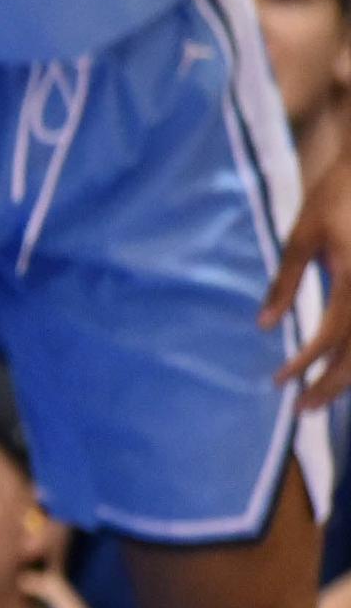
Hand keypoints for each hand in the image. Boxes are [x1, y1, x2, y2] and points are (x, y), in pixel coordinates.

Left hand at [267, 149, 350, 407]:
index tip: (280, 380)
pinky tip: (343, 368)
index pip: (332, 335)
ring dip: (350, 377)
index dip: (306, 362)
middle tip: (304, 410)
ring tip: (322, 398)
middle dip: (333, 384)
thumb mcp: (301, 237)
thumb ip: (286, 282)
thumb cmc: (334, 198)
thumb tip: (265, 325)